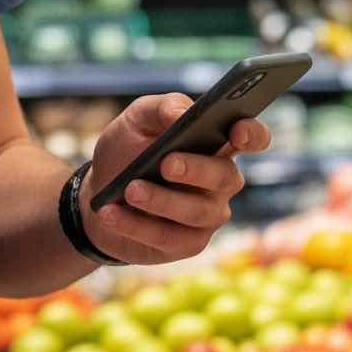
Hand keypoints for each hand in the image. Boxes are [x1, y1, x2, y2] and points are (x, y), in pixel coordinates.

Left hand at [80, 94, 270, 264]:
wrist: (98, 197)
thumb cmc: (126, 153)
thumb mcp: (135, 121)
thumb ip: (160, 108)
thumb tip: (180, 115)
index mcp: (217, 146)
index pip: (253, 139)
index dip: (253, 135)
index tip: (236, 131)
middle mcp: (221, 182)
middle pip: (226, 178)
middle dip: (197, 170)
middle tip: (166, 164)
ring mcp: (209, 216)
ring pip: (198, 212)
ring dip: (162, 200)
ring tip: (130, 190)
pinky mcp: (188, 244)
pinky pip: (169, 237)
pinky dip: (135, 225)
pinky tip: (109, 213)